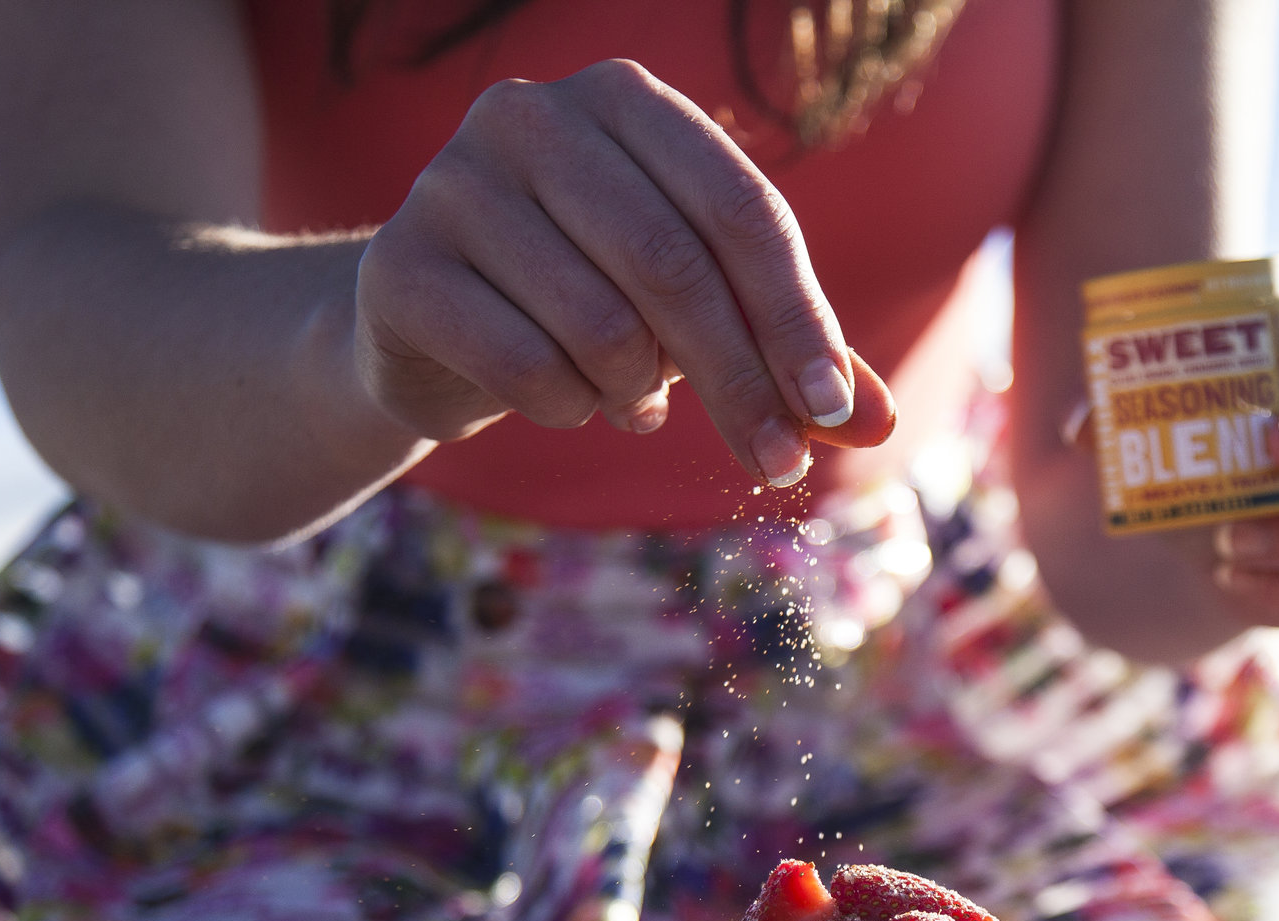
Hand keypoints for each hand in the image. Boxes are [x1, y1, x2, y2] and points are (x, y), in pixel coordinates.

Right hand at [351, 59, 896, 485]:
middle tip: (778, 464)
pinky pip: (528, 367)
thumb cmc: (590, 303)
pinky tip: (571, 401)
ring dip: (639, 394)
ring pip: (601, 325)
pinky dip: (570, 409)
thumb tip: (878, 426)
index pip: (741, 210)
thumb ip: (788, 358)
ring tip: (635, 400)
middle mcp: (532, 116)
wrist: (430, 329)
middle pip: (674, 266)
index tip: (838, 412)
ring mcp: (452, 182)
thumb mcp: (698, 317)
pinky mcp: (400, 265)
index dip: (798, 318)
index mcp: (626, 99)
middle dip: (741, 381)